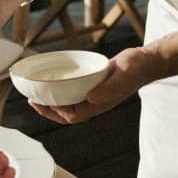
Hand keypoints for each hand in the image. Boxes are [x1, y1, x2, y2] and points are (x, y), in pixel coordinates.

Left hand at [29, 47, 144, 123]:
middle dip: (48, 110)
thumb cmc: (136, 69)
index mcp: (99, 104)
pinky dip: (62, 88)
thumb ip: (109, 88)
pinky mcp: (94, 83)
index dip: (56, 112)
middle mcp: (95, 101)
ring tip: (38, 93)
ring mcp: (94, 93)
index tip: (43, 102)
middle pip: (67, 113)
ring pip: (69, 102)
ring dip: (53, 100)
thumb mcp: (122, 76)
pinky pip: (74, 90)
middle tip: (32, 100)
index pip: (72, 115)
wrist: (145, 61)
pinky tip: (55, 80)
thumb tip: (90, 98)